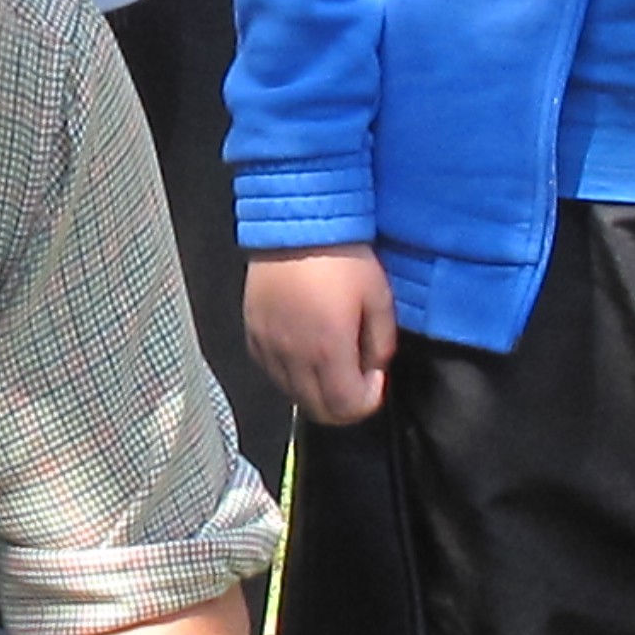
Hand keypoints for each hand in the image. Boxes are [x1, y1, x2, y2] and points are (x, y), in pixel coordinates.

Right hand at [247, 246, 394, 423]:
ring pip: (292, 394)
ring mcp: (269, 347)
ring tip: (331, 366)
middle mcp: (294, 357)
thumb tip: (373, 366)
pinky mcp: (252, 333)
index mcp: (329, 350)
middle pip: (317, 410)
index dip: (367, 402)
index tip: (375, 379)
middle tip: (356, 381)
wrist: (295, 225)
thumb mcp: (379, 297)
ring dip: (316, 391)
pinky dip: (290, 375)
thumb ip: (381, 342)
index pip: (346, 407)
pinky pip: (271, 371)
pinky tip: (304, 354)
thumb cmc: (343, 259)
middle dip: (343, 405)